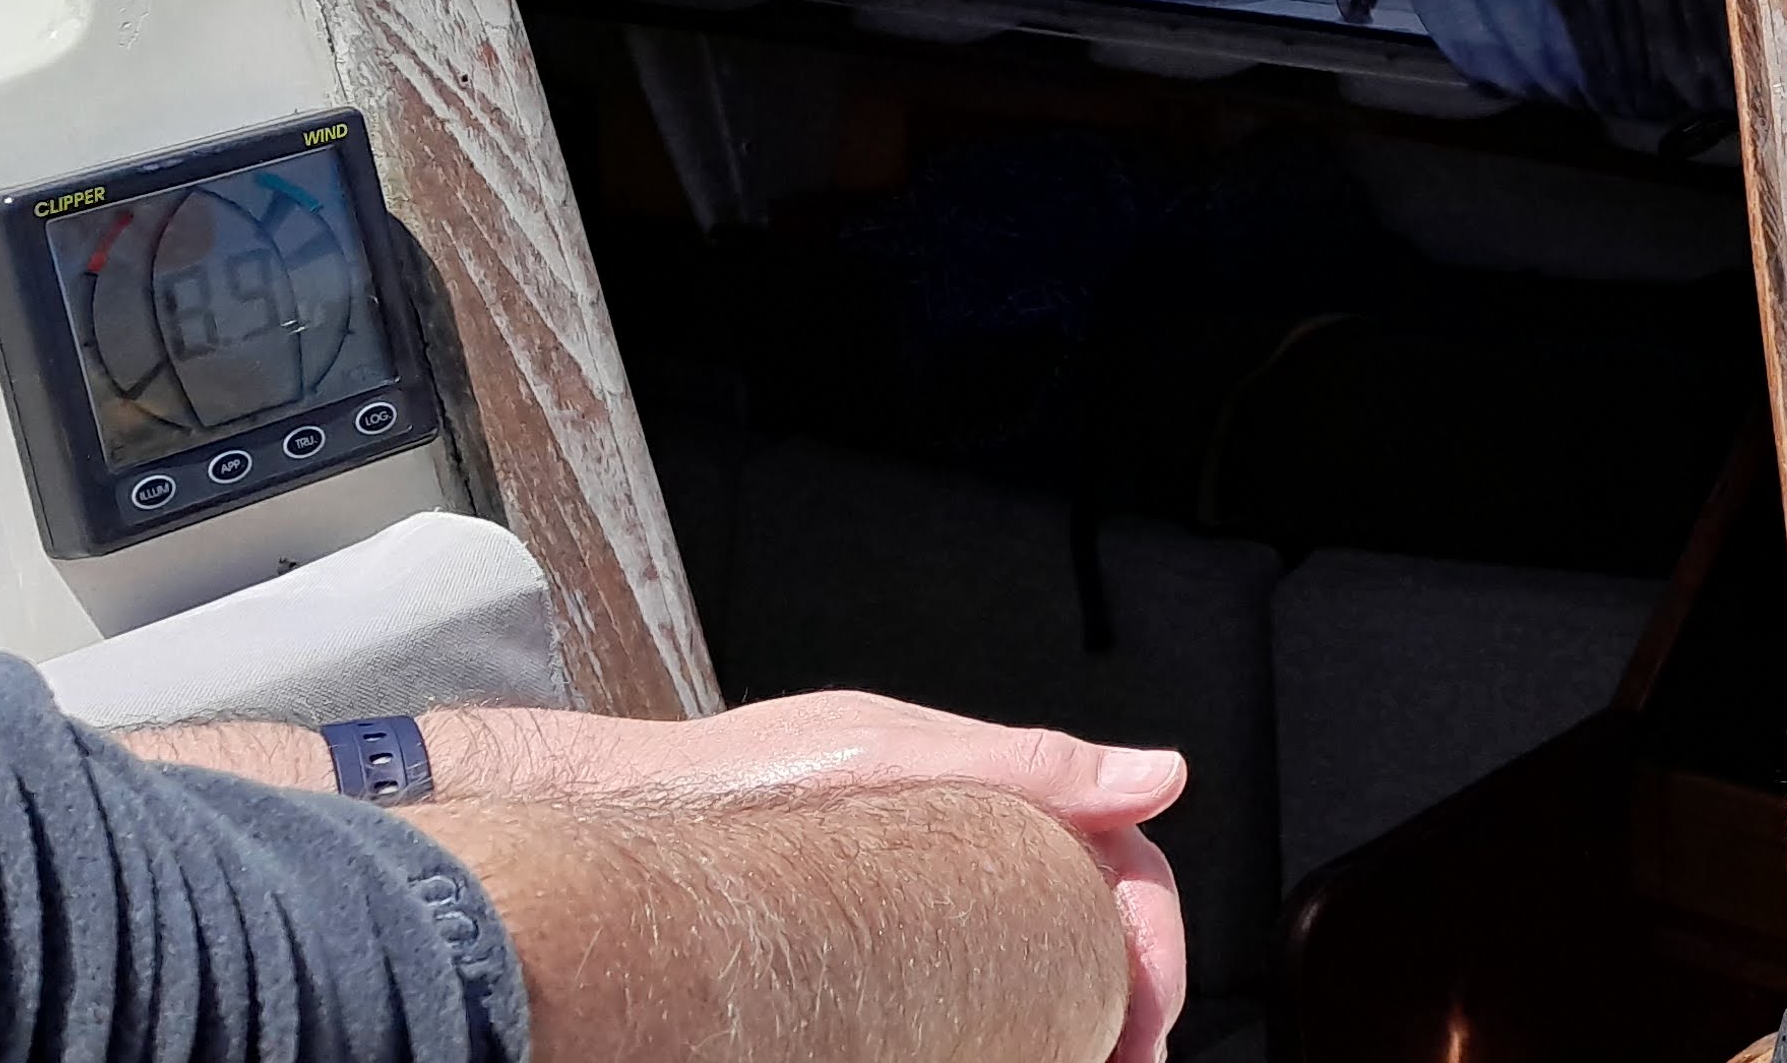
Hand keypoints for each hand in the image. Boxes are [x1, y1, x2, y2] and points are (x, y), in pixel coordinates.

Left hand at [508, 695, 1187, 1062]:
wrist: (624, 819)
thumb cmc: (740, 777)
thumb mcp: (891, 754)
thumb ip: (1028, 764)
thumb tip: (1162, 776)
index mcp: (998, 792)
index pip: (1120, 860)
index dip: (1153, 939)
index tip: (1150, 1019)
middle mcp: (972, 845)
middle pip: (1091, 921)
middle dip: (1130, 998)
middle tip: (1128, 1062)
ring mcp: (929, 898)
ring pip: (1041, 958)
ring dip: (1077, 1017)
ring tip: (1083, 1062)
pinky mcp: (886, 948)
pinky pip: (975, 983)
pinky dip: (1013, 1021)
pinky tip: (1009, 1046)